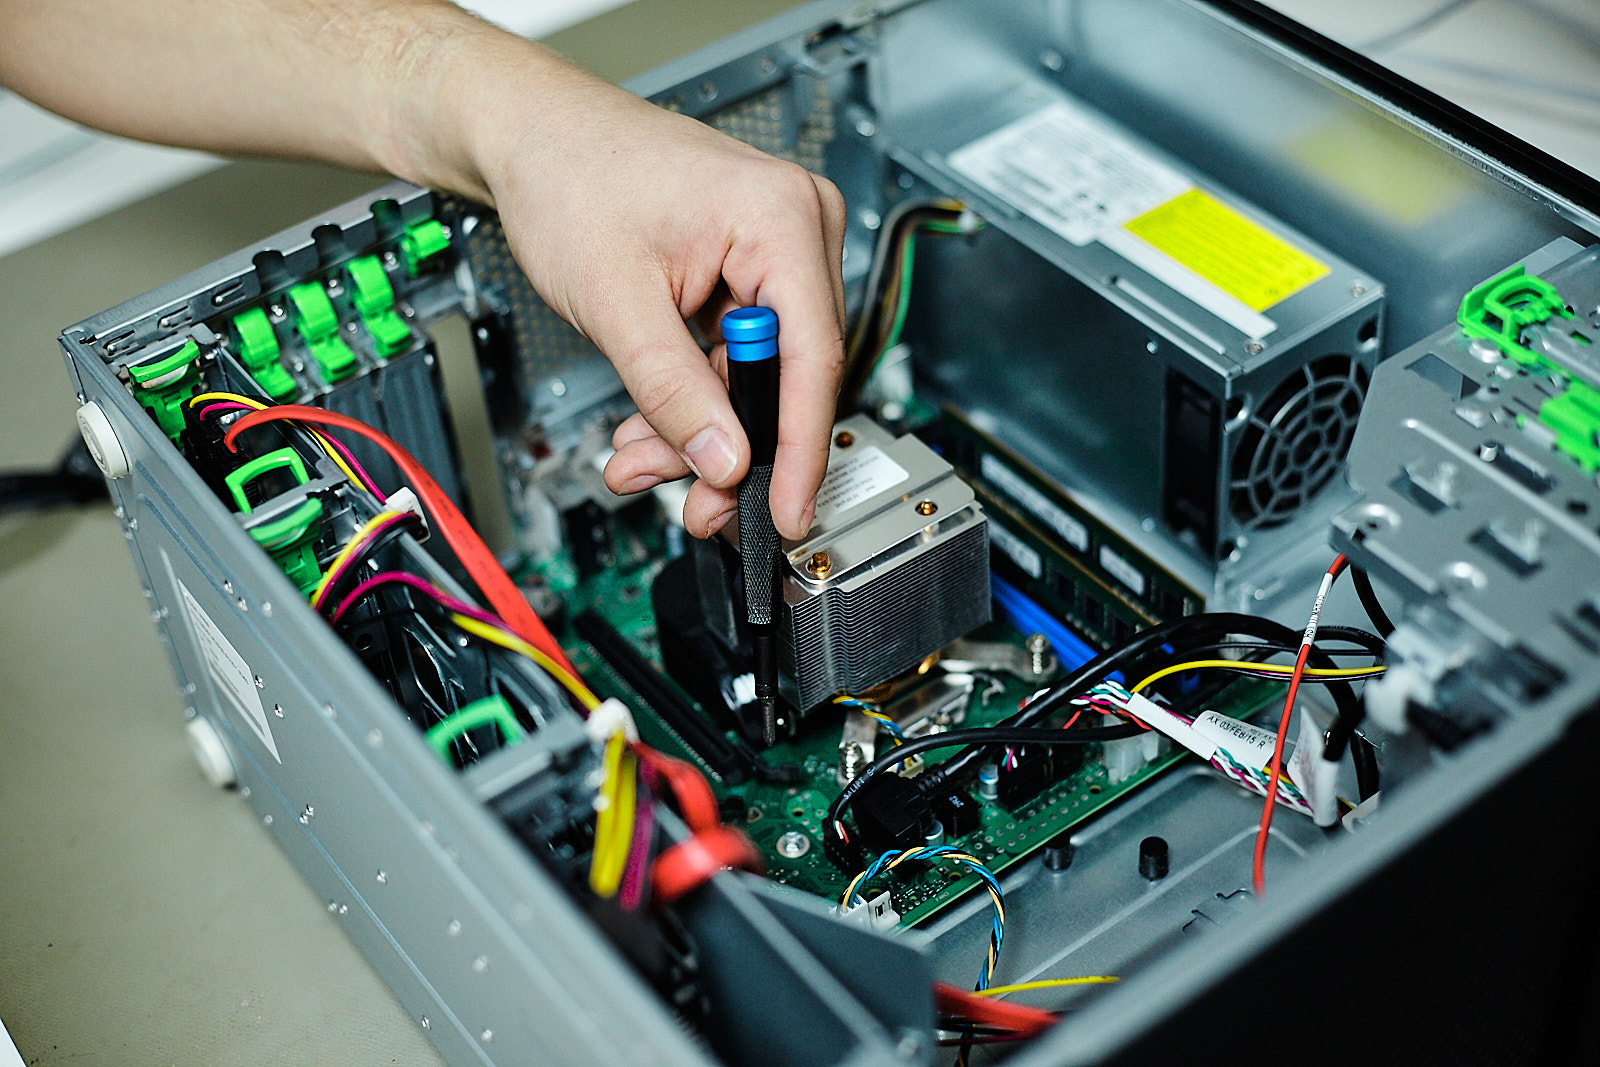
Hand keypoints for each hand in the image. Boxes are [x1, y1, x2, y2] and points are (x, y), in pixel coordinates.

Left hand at [434, 37, 845, 540]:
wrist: (530, 133)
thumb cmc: (568, 175)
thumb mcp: (616, 302)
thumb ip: (673, 390)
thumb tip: (725, 461)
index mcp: (781, 218)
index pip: (813, 358)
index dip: (798, 449)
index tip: (787, 512)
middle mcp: (797, 225)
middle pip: (788, 372)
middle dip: (729, 443)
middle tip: (692, 502)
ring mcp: (776, 244)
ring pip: (759, 372)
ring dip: (701, 426)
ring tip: (641, 458)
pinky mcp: (749, 264)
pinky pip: (737, 351)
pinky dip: (695, 394)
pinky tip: (650, 423)